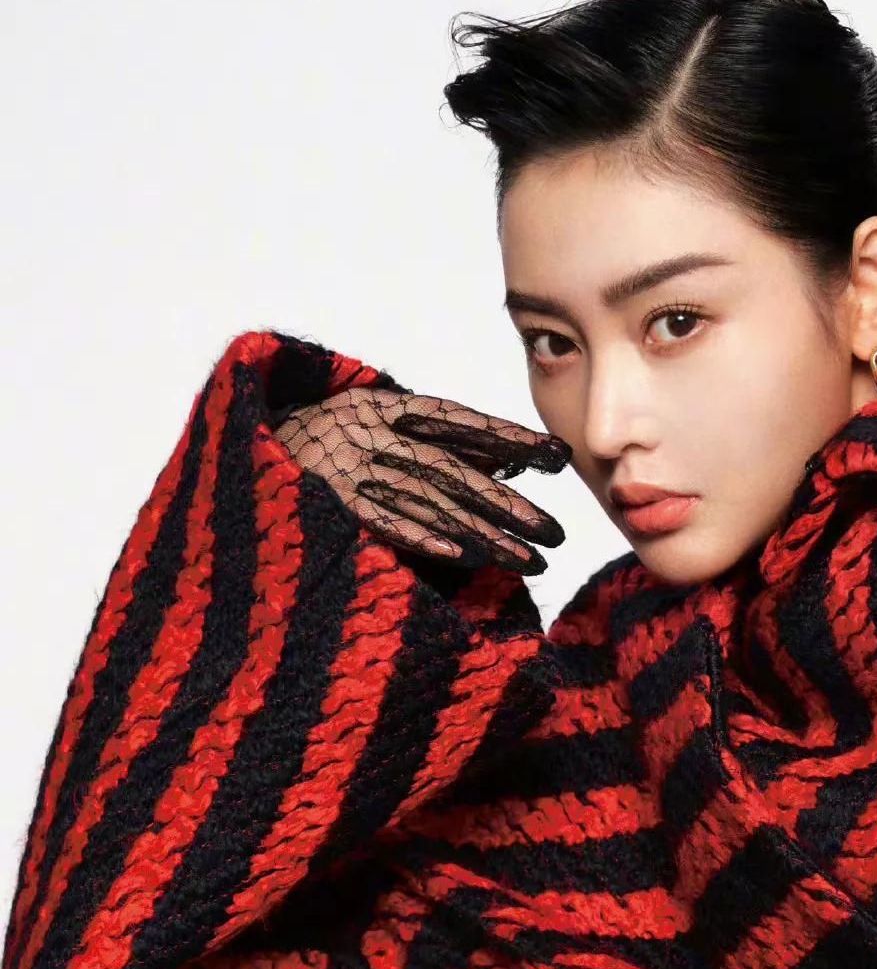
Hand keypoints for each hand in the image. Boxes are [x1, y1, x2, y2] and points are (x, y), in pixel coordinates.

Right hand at [271, 386, 570, 574]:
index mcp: (379, 405)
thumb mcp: (367, 426)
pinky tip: (461, 557)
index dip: (507, 438)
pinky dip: (418, 536)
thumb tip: (506, 466)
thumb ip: (431, 442)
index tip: (556, 457)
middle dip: (508, 503)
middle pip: (452, 470)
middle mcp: (364, 431)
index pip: (457, 422)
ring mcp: (343, 467)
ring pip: (426, 502)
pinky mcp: (323, 501)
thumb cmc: (314, 445)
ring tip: (529, 562)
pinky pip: (378, 521)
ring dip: (481, 534)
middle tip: (556, 532)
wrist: (228, 447)